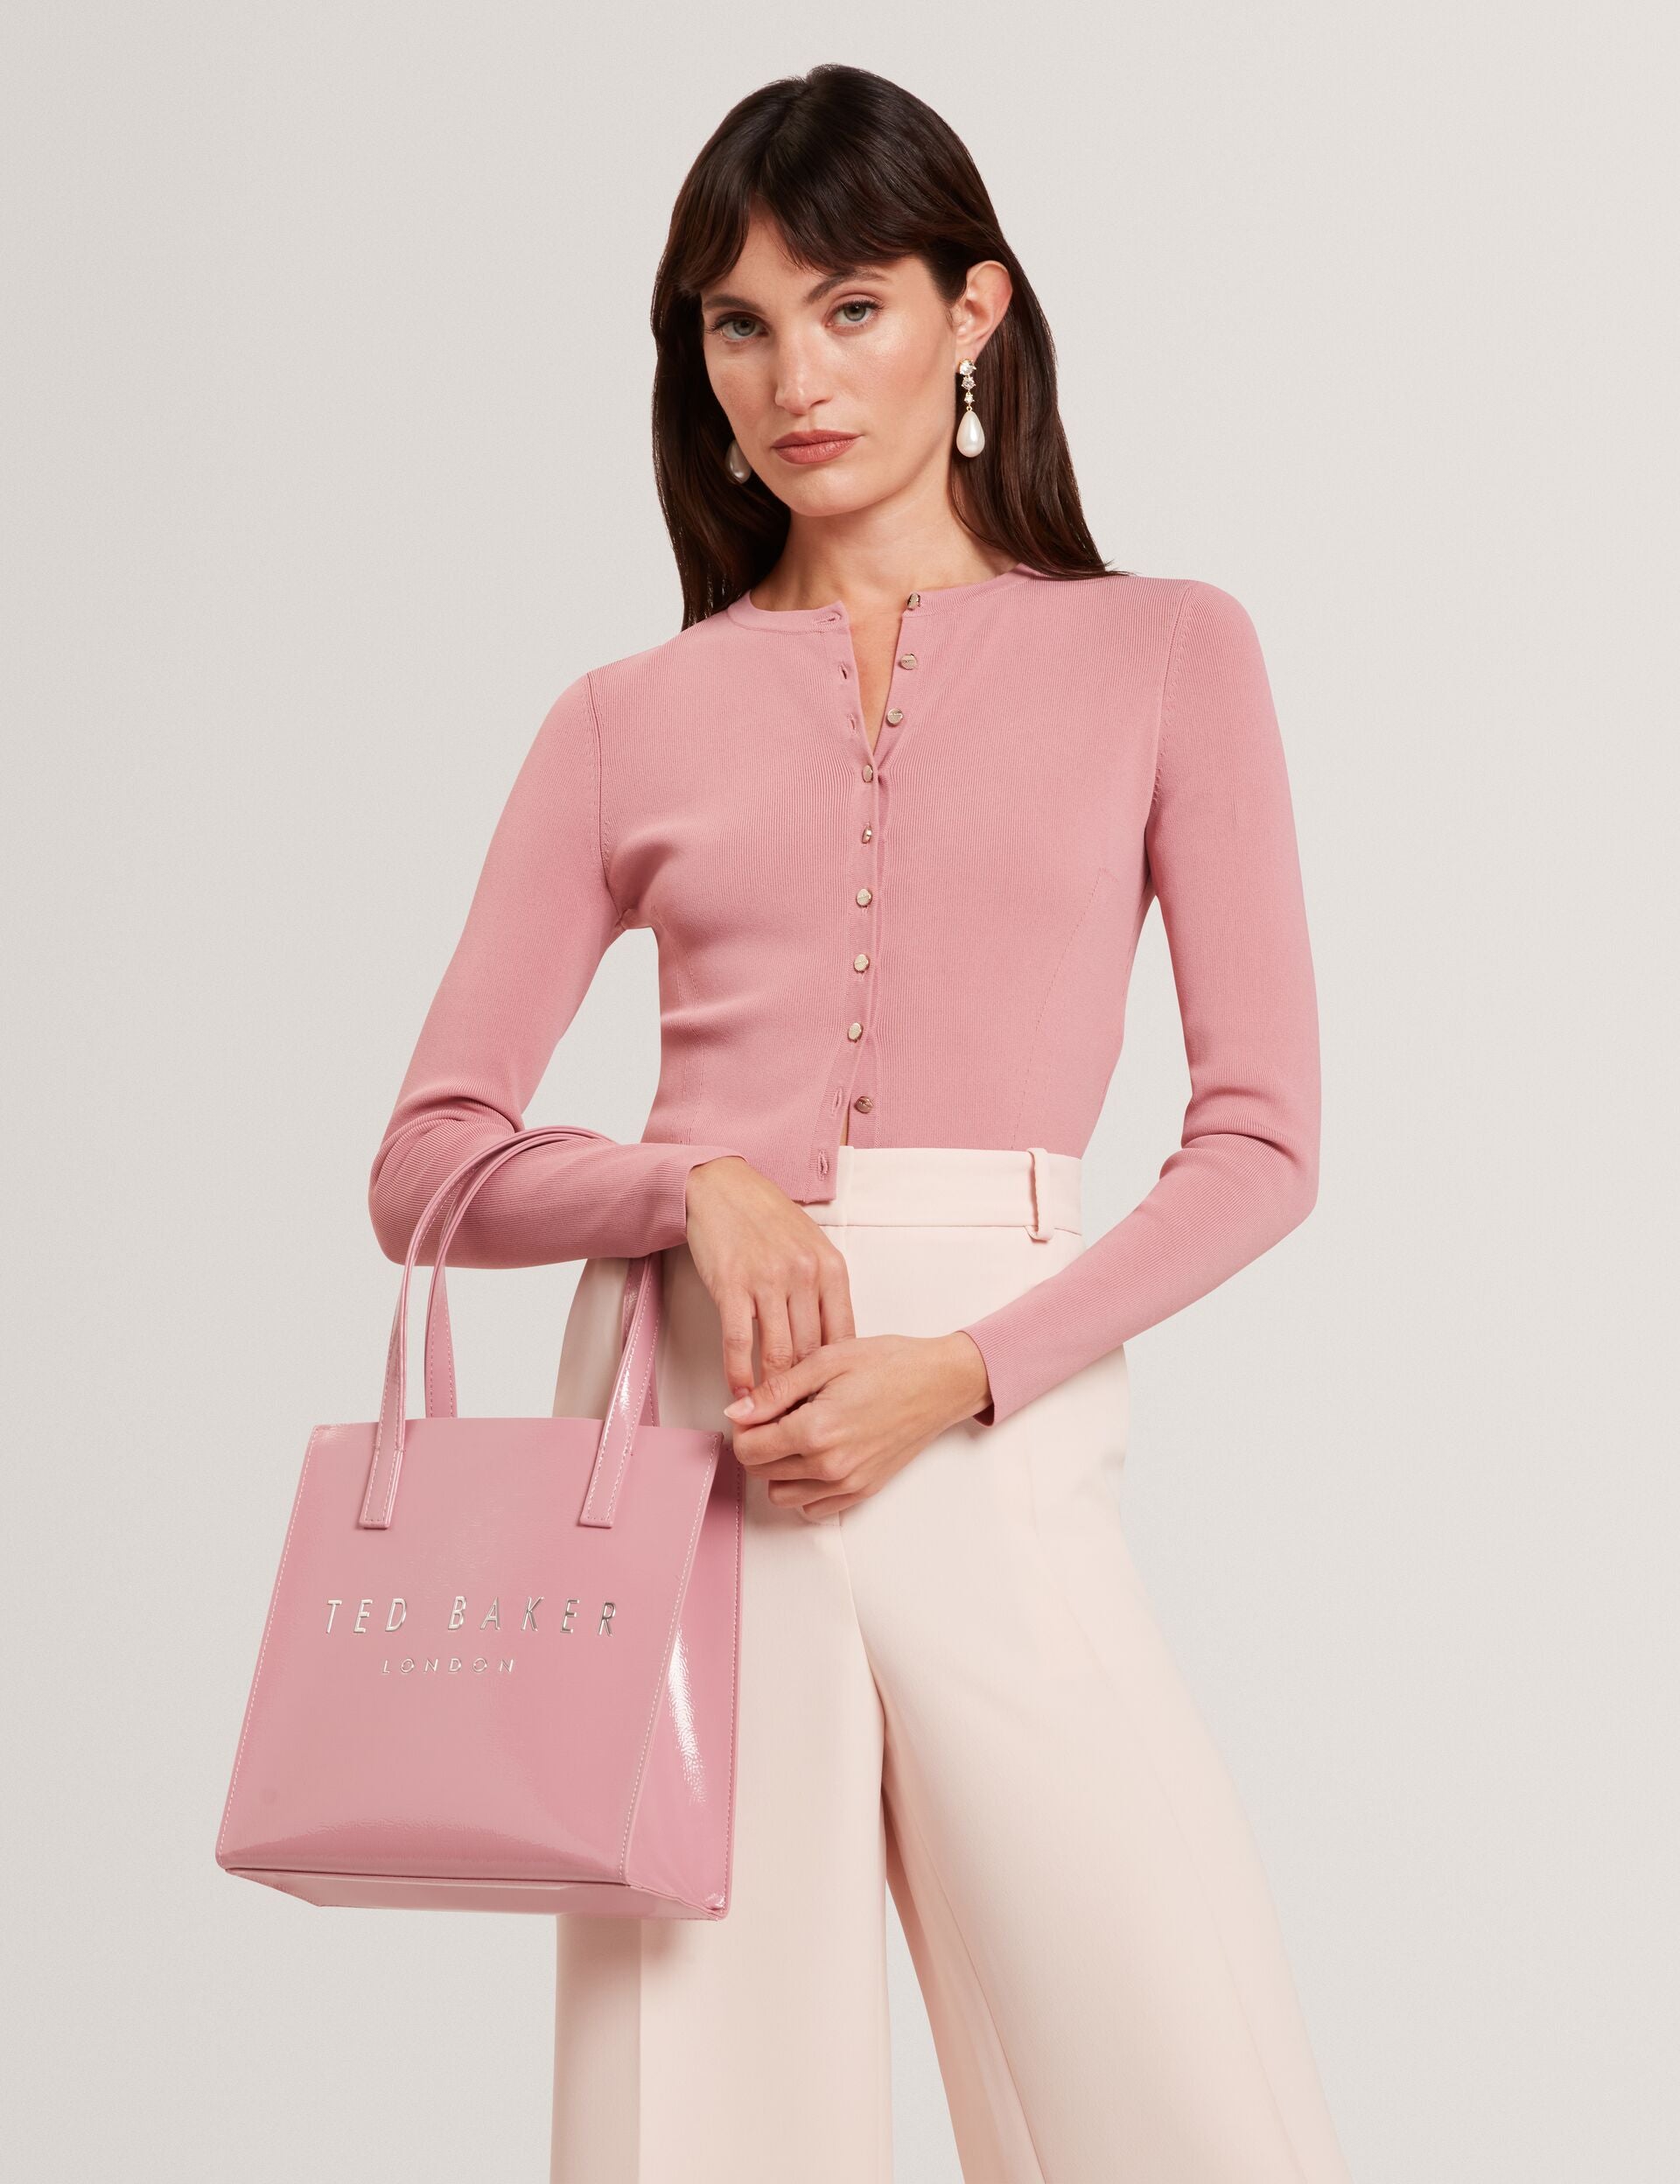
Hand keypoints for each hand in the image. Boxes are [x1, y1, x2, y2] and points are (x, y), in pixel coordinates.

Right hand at [683, 1154, 858, 1399]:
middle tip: (801, 1419)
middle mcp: (804, 1275)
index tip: (830, 1400)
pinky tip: (740, 1394)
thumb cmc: (769, 1220)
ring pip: (778, 1353)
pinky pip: (739, 1342)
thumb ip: (825, 1292)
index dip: (835, 1375)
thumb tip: (832, 1346)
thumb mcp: (812, 1248)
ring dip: (772, 1391)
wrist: (723, 1188)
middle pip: (811, 1351)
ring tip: (770, 1416)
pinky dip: (739, 1375)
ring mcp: (768, 1280)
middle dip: (805, 1390)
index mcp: (831, 1268)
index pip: (843, 1337)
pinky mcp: (732, 1286)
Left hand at [721, 1331, 992, 1519]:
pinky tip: (816, 1456)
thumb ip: (776, 1390)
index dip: (743, 1426)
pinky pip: (813, 1508)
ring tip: (798, 1435)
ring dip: (778, 1468)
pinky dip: (804, 1488)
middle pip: (760, 1472)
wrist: (940, 1383)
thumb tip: (736, 1412)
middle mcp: (829, 1465)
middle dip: (759, 1443)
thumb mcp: (826, 1360)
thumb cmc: (890, 1364)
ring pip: (781, 1495)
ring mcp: (847, 1484)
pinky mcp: (862, 1491)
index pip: (747, 1449)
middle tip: (779, 1414)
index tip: (756, 1409)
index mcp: (816, 1430)